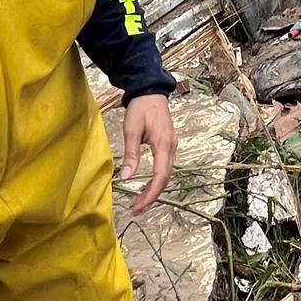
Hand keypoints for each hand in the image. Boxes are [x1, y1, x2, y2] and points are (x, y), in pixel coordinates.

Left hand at [121, 93, 176, 213]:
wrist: (150, 92)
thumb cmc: (140, 109)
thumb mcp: (131, 130)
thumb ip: (131, 155)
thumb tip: (127, 178)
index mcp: (163, 144)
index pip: (160, 176)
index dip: (150, 194)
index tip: (138, 206)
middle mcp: (172, 147)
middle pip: (165, 178)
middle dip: (152, 195)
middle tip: (137, 209)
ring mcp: (173, 145)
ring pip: (167, 173)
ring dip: (155, 189)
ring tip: (141, 201)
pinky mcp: (169, 144)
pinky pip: (166, 166)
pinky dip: (158, 179)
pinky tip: (148, 185)